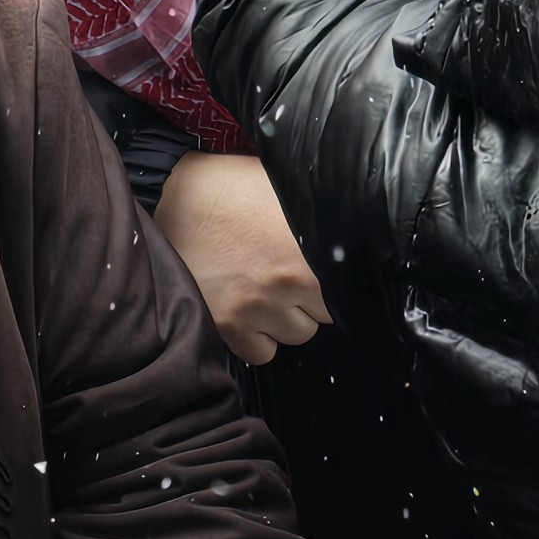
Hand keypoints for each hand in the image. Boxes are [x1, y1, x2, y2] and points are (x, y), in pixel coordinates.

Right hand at [155, 147, 329, 361]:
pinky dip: (260, 338)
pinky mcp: (224, 323)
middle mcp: (285, 284)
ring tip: (270, 294)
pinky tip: (253, 313)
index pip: (345, 292)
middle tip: (291, 280)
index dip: (336, 285)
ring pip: (294, 336)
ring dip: (287, 320)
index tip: (323, 278)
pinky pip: (260, 352)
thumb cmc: (240, 186)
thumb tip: (356, 222)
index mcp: (308, 253)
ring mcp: (253, 307)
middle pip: (321, 317)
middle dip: (310, 301)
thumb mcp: (291, 190)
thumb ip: (323, 216)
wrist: (182, 194)